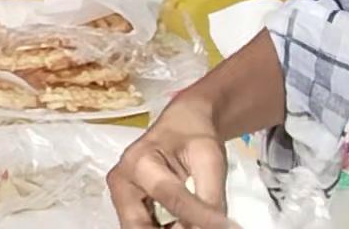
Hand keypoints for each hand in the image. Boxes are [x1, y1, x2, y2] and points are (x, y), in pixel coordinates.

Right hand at [107, 98, 231, 228]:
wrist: (180, 129)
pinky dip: (170, 228)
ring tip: (197, 221)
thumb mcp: (209, 159)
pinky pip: (145, 227)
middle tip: (203, 226)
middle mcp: (122, 183)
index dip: (200, 217)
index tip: (225, 226)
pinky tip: (188, 221)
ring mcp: (122, 198)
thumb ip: (211, 196)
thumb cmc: (192, 136)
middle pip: (139, 225)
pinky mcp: (130, 209)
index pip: (171, 197)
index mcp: (139, 162)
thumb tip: (219, 228)